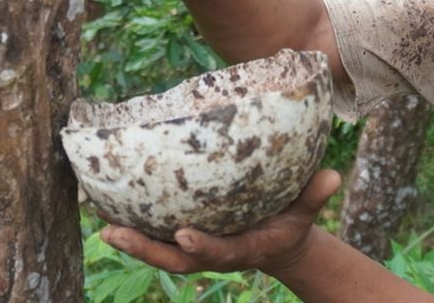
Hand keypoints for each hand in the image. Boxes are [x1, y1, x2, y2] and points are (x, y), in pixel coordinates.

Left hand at [99, 169, 341, 276]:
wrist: (278, 241)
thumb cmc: (291, 221)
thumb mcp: (307, 211)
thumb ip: (315, 195)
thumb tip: (332, 175)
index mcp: (243, 250)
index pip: (220, 252)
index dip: (203, 247)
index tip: (183, 235)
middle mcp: (213, 252)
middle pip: (175, 259)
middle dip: (144, 249)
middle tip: (114, 234)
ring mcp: (196, 248)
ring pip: (158, 250)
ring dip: (130, 240)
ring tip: (101, 225)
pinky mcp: (184, 237)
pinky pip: (155, 234)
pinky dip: (132, 225)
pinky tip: (106, 208)